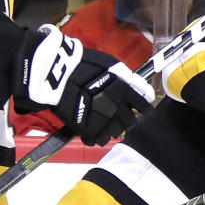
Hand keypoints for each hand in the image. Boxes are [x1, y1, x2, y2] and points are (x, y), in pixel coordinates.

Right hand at [23, 24, 153, 144]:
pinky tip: (92, 130)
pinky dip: (97, 137)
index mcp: (127, 91)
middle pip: (131, 122)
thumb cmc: (83, 64)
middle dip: (126, 119)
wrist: (59, 73)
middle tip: (116, 115)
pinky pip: (100, 140)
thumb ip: (127, 79)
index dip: (142, 108)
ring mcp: (105, 120)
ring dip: (111, 128)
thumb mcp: (111, 65)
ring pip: (116, 132)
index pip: (145, 106)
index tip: (138, 108)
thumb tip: (139, 88)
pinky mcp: (90, 129)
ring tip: (102, 121)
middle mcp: (118, 107)